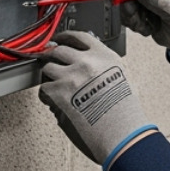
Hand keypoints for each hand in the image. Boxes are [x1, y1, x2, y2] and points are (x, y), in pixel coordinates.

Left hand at [39, 31, 154, 166]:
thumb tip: (91, 67)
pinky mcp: (58, 94)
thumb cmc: (126, 113)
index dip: (66, 37)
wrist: (121, 133)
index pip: (80, 37)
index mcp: (104, 56)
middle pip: (58, 50)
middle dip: (52, 56)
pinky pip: (43, 89)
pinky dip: (47, 95)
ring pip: (48, 68)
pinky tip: (55, 101)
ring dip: (49, 76)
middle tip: (50, 62)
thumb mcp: (124, 79)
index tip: (60, 39)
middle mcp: (86, 62)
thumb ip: (106, 68)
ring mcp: (71, 77)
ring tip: (56, 86)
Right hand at [118, 0, 169, 60]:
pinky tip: (146, 29)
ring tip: (142, 26)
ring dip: (132, 15)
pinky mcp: (146, 11)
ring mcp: (153, 0)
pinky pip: (130, 13)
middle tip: (130, 13)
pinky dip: (133, 22)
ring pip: (131, 0)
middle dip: (130, 1)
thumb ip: (161, 1)